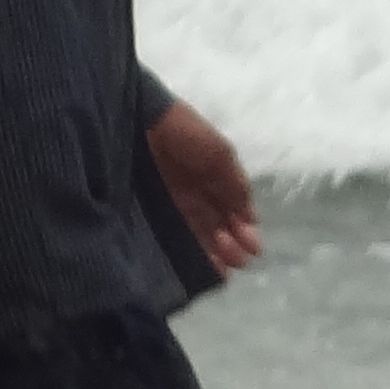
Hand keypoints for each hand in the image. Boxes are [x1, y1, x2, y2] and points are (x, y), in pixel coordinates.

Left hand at [148, 97, 261, 275]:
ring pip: (198, 234)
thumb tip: (251, 221)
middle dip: (232, 245)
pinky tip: (203, 264)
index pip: (232, 211)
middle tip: (238, 259)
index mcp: (213, 178)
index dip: (244, 231)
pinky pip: (175, 234)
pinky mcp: (150, 211)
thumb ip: (236, 186)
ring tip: (223, 267)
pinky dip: (191, 250)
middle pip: (217, 226)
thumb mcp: (220, 155)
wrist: (137, 121)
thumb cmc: (184, 134)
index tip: (253, 249)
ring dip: (214, 252)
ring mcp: (172, 203)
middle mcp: (194, 193)